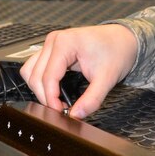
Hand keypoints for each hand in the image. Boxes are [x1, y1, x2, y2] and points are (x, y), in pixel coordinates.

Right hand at [20, 24, 137, 117]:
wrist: (124, 39)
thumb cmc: (116, 52)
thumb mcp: (107, 79)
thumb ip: (91, 99)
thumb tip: (76, 115)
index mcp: (65, 43)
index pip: (48, 77)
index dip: (51, 99)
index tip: (60, 112)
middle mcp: (54, 40)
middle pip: (35, 75)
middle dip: (45, 96)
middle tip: (60, 110)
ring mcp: (51, 43)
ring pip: (30, 71)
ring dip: (39, 89)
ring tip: (56, 101)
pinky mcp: (52, 48)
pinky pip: (36, 66)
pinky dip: (41, 81)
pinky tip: (55, 91)